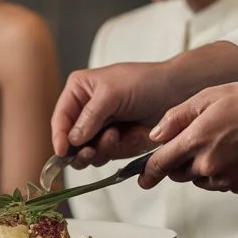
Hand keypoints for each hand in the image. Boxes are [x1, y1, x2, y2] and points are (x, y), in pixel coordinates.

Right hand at [51, 61, 181, 163]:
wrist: (177, 91)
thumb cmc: (144, 83)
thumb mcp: (112, 94)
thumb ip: (90, 116)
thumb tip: (72, 140)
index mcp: (78, 91)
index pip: (61, 118)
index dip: (59, 137)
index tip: (63, 152)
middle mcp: (86, 111)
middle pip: (72, 141)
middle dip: (83, 148)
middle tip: (92, 151)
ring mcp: (102, 128)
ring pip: (90, 152)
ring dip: (105, 149)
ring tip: (119, 136)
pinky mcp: (118, 142)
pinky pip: (111, 155)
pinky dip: (122, 149)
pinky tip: (135, 136)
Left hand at [141, 83, 237, 193]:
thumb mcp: (211, 96)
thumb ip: (178, 116)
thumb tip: (156, 134)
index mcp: (197, 140)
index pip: (161, 163)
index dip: (148, 171)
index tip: (142, 178)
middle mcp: (209, 165)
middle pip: (179, 173)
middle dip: (179, 161)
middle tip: (197, 140)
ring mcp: (227, 179)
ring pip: (200, 179)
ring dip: (201, 167)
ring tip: (222, 142)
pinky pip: (221, 184)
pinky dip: (222, 172)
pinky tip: (236, 153)